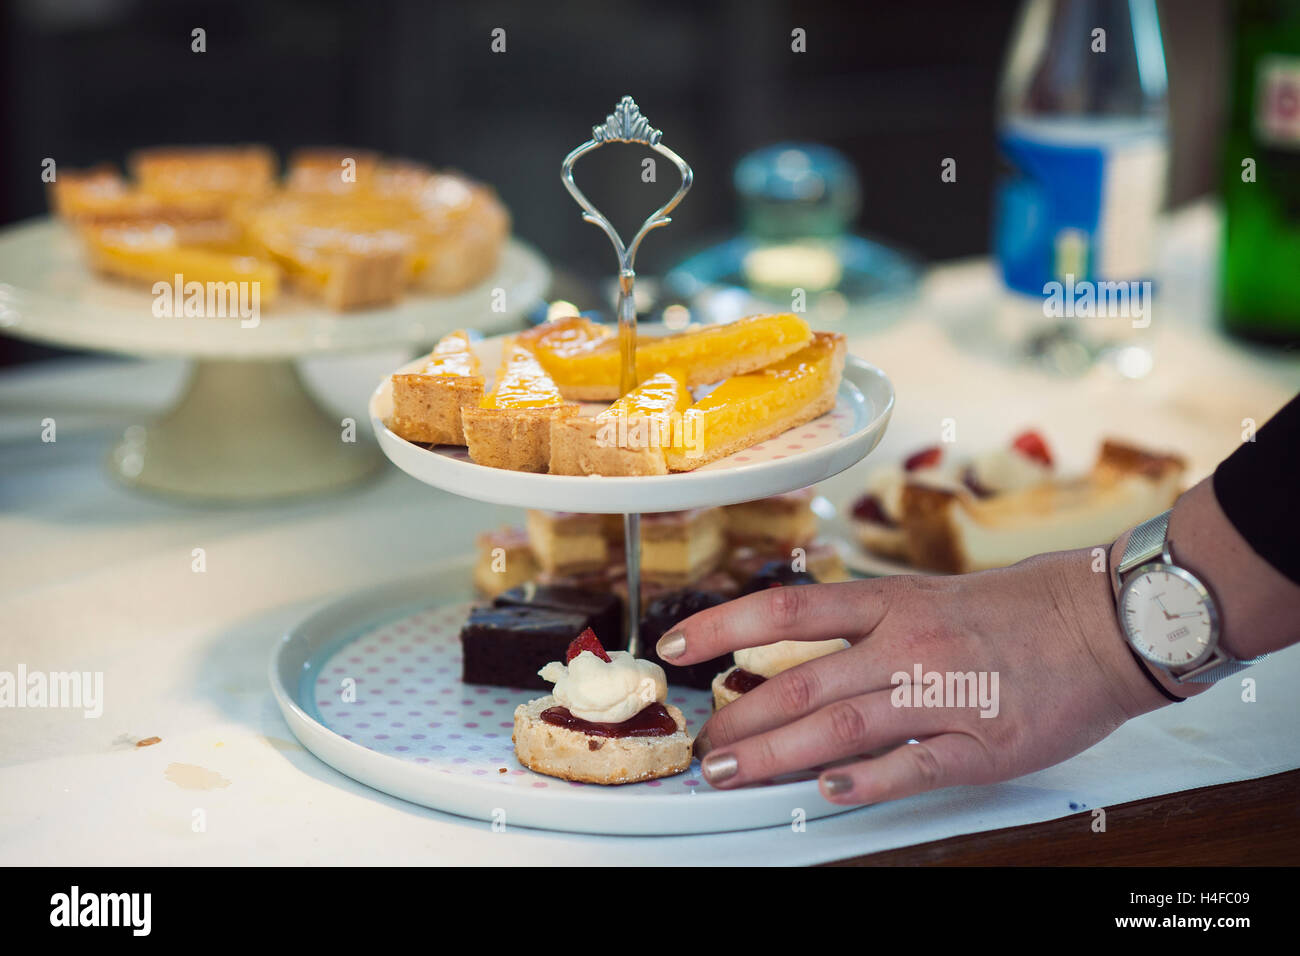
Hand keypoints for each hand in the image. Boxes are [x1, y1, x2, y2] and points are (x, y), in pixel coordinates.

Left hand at [657, 549, 1179, 805]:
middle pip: (802, 679)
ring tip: (733, 772)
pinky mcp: (982, 742)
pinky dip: (865, 781)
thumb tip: (801, 648)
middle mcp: (909, 643)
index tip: (680, 644)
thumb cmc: (1021, 608)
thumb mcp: (932, 595)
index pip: (788, 608)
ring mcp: (944, 693)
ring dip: (777, 753)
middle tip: (706, 745)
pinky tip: (825, 794)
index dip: (725, 626)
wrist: (1108, 622)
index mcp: (893, 602)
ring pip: (841, 725)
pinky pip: (912, 766)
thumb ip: (869, 623)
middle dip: (743, 716)